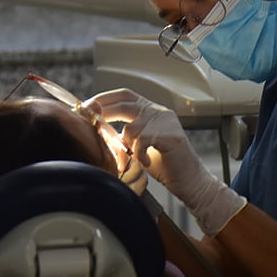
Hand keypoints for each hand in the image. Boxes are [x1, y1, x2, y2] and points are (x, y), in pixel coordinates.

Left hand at [86, 89, 245, 236]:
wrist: (190, 181)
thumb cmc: (164, 165)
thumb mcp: (137, 146)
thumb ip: (123, 136)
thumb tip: (97, 130)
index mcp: (150, 111)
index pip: (124, 95)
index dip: (104, 98)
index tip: (86, 106)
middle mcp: (159, 111)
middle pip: (125, 102)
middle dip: (102, 109)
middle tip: (88, 118)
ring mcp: (166, 121)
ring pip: (132, 128)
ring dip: (126, 147)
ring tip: (132, 160)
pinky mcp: (172, 136)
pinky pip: (143, 141)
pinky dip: (140, 155)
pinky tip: (147, 163)